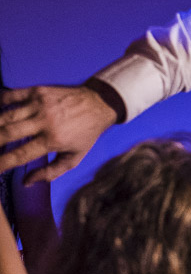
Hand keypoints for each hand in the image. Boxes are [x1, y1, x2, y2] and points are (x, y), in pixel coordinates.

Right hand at [0, 86, 117, 181]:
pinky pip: (10, 96)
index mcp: (53, 140)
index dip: (2, 163)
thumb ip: (51, 172)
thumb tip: (27, 182)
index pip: (21, 155)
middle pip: (8, 133)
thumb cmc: (85, 134)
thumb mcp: (74, 157)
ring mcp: (39, 104)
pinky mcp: (37, 91)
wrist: (99, 105)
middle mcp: (44, 121)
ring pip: (6, 115)